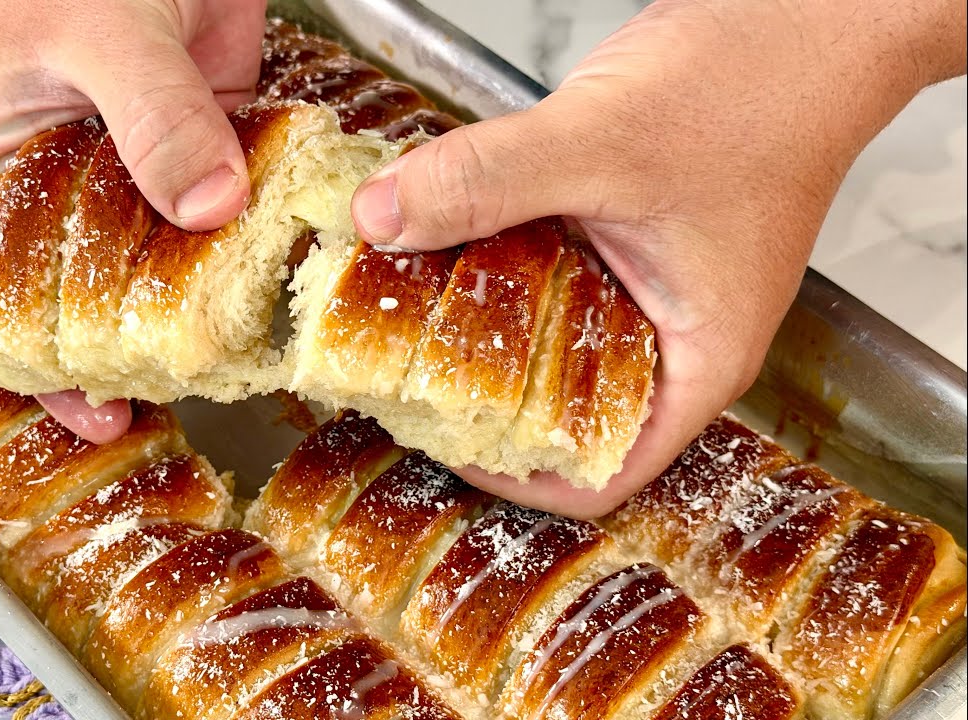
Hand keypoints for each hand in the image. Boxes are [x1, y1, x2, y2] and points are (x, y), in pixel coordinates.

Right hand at [0, 0, 266, 441]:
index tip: (93, 412)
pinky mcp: (204, 136)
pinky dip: (248, 240)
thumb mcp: (100, 28)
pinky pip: (223, 204)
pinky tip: (278, 281)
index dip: (36, 365)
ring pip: (163, 256)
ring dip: (198, 303)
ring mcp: (139, 159)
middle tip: (182, 400)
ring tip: (237, 361)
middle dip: (127, 350)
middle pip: (85, 291)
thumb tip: (207, 206)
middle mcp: (63, 174)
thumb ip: (151, 116)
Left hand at [350, 0, 965, 517]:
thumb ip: (489, 181)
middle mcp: (670, 335)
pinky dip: (497, 260)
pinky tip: (445, 238)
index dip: (515, 476)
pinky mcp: (624, 235)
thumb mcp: (604, 144)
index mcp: (695, 361)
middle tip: (400, 370)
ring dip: (479, 321)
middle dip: (478, 394)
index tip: (439, 438)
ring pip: (548, 336)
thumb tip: (383, 219)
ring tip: (405, 307)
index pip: (600, 473)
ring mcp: (647, 285)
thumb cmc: (758, 86)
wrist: (802, 15)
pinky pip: (548, 272)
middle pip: (561, 410)